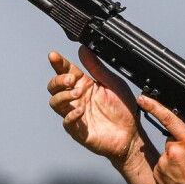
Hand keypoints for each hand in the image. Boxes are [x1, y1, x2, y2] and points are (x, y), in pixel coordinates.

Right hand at [46, 47, 141, 163]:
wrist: (131, 134)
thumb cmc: (123, 109)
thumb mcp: (113, 83)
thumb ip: (97, 68)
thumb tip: (83, 49)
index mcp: (84, 84)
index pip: (66, 71)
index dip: (58, 63)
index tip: (54, 56)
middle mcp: (77, 98)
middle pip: (54, 86)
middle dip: (58, 80)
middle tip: (71, 79)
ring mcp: (75, 114)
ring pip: (55, 103)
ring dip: (63, 96)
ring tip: (78, 93)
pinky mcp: (78, 130)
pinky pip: (66, 122)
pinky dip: (70, 115)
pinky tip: (80, 112)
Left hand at [137, 95, 184, 183]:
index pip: (169, 118)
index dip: (155, 106)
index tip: (143, 98)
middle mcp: (174, 152)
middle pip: (171, 141)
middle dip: (179, 148)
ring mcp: (164, 165)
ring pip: (167, 156)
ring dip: (174, 162)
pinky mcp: (157, 177)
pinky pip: (162, 169)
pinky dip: (169, 173)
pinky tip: (181, 182)